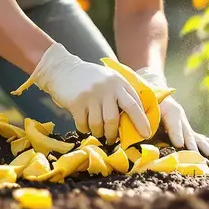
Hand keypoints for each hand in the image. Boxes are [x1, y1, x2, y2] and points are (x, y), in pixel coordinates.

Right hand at [18, 43, 151, 143]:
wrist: (63, 69)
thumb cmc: (90, 78)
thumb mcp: (110, 79)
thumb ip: (122, 94)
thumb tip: (137, 119)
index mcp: (119, 83)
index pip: (134, 105)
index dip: (141, 122)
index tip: (145, 134)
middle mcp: (106, 88)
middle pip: (114, 120)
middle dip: (114, 134)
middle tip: (113, 139)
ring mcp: (91, 95)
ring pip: (98, 125)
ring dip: (98, 133)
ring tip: (97, 132)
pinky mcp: (76, 102)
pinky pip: (83, 125)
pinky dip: (85, 129)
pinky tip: (84, 125)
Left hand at [137, 67, 208, 157]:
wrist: (155, 92)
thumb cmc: (148, 103)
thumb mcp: (146, 109)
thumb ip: (147, 122)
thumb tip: (146, 136)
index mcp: (169, 109)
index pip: (174, 123)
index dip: (177, 134)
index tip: (180, 145)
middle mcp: (180, 117)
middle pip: (188, 133)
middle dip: (193, 146)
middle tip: (199, 158)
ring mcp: (185, 124)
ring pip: (197, 137)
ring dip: (205, 148)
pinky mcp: (187, 130)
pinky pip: (201, 138)